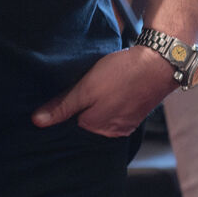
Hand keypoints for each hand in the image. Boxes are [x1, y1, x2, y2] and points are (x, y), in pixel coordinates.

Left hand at [32, 46, 178, 136]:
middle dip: (79, 109)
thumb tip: (38, 121)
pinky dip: (110, 103)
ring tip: (96, 88)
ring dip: (96, 105)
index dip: (61, 110)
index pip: (68, 126)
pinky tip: (110, 90)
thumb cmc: (123, 74)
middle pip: (86, 123)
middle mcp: (112, 131)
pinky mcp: (135, 114)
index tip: (61, 95)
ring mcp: (126, 124)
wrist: (159, 65)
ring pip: (101, 117)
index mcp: (96, 127)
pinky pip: (115, 113)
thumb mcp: (86, 88)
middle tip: (80, 88)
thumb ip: (63, 106)